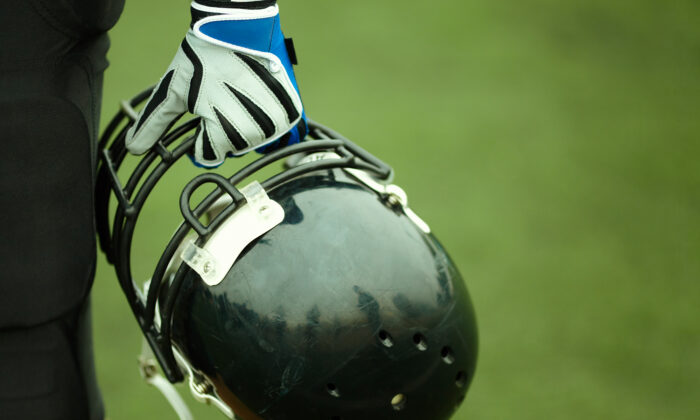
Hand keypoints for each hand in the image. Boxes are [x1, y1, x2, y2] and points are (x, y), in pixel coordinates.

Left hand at [125, 2, 304, 167]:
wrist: (240, 26)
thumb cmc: (204, 55)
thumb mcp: (174, 89)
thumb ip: (154, 123)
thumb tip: (134, 148)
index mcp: (224, 133)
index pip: (210, 155)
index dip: (202, 135)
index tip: (205, 112)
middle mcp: (254, 133)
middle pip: (233, 148)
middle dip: (225, 128)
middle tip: (222, 97)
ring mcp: (276, 123)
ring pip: (255, 140)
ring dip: (246, 123)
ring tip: (239, 93)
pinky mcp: (291, 111)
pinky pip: (278, 131)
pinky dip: (268, 119)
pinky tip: (257, 98)